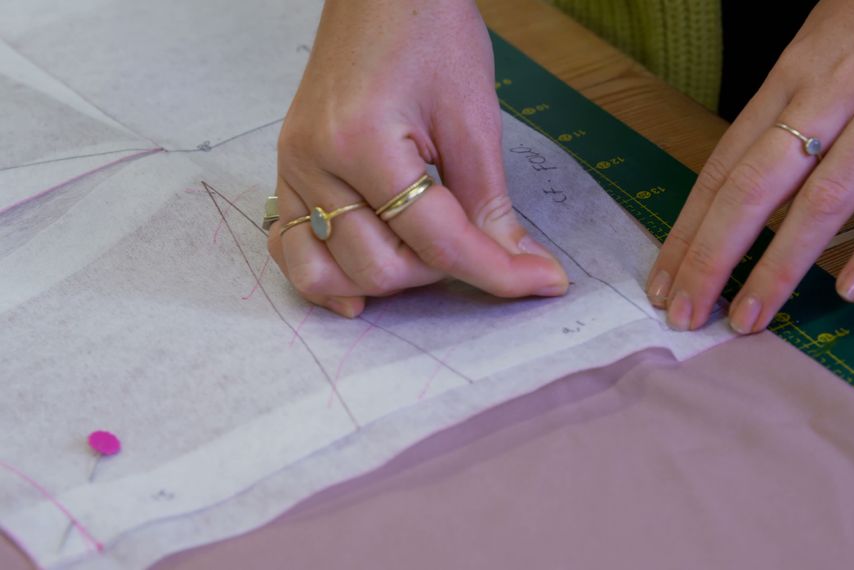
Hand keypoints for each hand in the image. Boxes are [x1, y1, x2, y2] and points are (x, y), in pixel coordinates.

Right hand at [268, 0, 567, 316]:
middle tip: (480, 239)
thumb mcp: (473, 113)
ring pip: (330, 272)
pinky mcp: (289, 172)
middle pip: (382, 267)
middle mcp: (314, 163)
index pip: (436, 240)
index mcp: (360, 142)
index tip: (543, 281)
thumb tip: (516, 262)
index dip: (496, 270)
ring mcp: (293, 170)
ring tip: (426, 257)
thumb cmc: (427, 29)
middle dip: (442, 270)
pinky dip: (325, 275)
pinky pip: (292, 247)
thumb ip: (489, 200)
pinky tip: (359, 290)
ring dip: (388, 282)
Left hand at [646, 0, 853, 332]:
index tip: (663, 279)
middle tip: (685, 314)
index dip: (689, 230)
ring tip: (750, 318)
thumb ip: (786, 113)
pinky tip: (852, 289)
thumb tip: (742, 187)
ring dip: (780, 267)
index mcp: (792, 78)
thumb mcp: (820, 46)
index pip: (723, 166)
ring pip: (823, 199)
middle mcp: (834, 95)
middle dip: (712, 258)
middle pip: (754, 188)